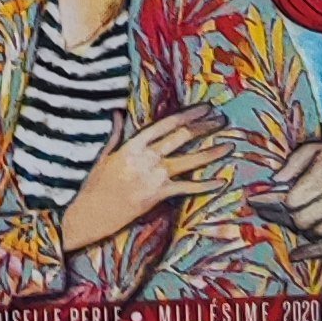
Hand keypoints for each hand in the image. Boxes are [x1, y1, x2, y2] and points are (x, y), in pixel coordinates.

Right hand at [58, 105, 235, 256]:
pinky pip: (187, 187)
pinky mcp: (159, 194)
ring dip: (211, 153)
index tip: (204, 108)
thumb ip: (115, 134)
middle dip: (204, 127)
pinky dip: (206, 185)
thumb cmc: (96, 183)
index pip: (166, 124)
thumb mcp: (104, 155)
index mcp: (133, 144)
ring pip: (189, 161)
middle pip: (181, 137)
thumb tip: (117, 113)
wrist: (93, 211)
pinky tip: (222, 181)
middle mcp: (147, 157)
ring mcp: (155, 176)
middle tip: (221, 120)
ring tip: (228, 145)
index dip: (188, 115)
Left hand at [263, 136, 321, 254]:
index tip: (263, 201)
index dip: (276, 202)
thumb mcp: (312, 149)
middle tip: (279, 211)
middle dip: (288, 216)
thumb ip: (292, 164)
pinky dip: (316, 252)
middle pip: (304, 219)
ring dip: (302, 229)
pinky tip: (298, 254)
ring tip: (293, 221)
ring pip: (318, 232)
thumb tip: (275, 181)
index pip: (294, 200)